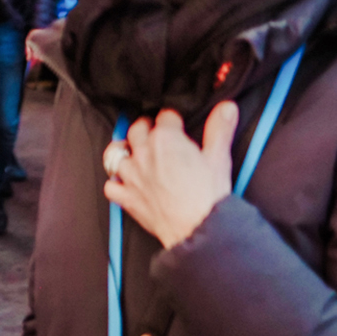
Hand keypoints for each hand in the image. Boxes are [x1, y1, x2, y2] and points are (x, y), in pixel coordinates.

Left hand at [103, 102, 237, 248]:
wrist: (197, 229)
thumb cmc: (208, 195)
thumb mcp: (218, 157)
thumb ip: (220, 129)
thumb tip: (226, 106)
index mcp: (165, 138)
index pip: (165, 116)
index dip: (173, 118)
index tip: (177, 124)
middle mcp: (143, 153)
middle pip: (136, 129)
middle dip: (146, 128)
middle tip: (156, 134)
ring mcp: (131, 175)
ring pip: (116, 154)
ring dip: (125, 152)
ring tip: (135, 154)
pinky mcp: (126, 197)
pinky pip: (110, 185)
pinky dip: (116, 183)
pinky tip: (126, 184)